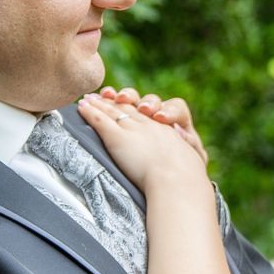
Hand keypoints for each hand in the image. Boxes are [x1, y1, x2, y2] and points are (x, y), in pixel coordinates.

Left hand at [78, 93, 208, 200]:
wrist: (177, 179)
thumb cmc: (186, 177)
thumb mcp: (192, 159)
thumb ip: (186, 150)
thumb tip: (181, 141)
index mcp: (168, 128)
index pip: (149, 112)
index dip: (136, 106)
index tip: (126, 102)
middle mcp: (149, 123)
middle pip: (130, 106)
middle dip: (116, 100)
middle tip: (104, 94)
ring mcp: (134, 128)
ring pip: (114, 110)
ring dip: (99, 103)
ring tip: (87, 99)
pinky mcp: (118, 137)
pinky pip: (100, 120)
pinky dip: (90, 112)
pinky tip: (81, 107)